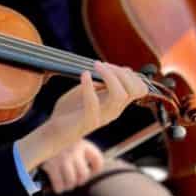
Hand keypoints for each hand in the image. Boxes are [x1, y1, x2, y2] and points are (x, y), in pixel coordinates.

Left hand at [17, 62, 146, 172]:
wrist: (55, 130)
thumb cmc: (71, 109)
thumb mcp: (88, 91)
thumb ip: (101, 82)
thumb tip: (110, 69)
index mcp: (117, 103)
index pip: (140, 89)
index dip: (130, 74)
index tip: (110, 66)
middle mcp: (114, 110)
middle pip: (134, 90)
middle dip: (121, 72)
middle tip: (101, 65)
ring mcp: (103, 117)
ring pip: (119, 95)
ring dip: (109, 76)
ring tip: (94, 66)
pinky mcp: (88, 121)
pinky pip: (94, 103)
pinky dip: (89, 85)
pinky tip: (83, 75)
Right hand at [39, 138, 103, 193]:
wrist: (37, 138)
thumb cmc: (57, 145)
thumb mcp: (71, 143)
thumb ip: (81, 154)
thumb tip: (88, 174)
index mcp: (82, 144)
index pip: (97, 161)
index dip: (95, 171)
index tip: (89, 172)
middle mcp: (74, 150)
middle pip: (84, 175)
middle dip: (79, 181)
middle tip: (74, 181)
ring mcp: (62, 158)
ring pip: (71, 181)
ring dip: (68, 186)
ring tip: (66, 186)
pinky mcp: (50, 165)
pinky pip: (59, 183)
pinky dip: (59, 188)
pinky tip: (58, 187)